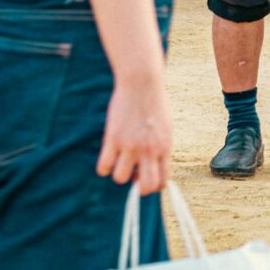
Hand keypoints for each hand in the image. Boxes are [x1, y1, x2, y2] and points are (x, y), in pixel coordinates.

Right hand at [97, 74, 172, 193]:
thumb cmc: (154, 102)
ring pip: (120, 178)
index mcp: (164, 147)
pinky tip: (108, 154)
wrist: (142, 82)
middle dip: (137, 186)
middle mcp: (148, 150)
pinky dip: (104, 166)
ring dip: (118, 172)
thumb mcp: (165, 127)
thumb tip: (150, 167)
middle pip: (145, 187)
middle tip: (132, 173)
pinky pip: (104, 167)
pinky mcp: (113, 138)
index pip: (162, 181)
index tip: (145, 176)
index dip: (152, 185)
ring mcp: (130, 145)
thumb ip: (159, 148)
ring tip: (119, 158)